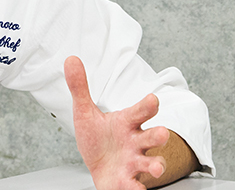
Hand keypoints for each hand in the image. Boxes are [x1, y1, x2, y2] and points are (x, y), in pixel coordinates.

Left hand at [64, 56, 169, 189]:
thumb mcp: (85, 112)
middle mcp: (135, 142)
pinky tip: (136, 189)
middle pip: (152, 136)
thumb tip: (71, 59)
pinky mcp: (128, 181)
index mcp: (126, 122)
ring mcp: (134, 163)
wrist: (99, 166)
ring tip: (157, 167)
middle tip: (163, 132)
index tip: (152, 99)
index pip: (139, 111)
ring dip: (156, 165)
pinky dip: (136, 189)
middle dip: (158, 135)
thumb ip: (79, 87)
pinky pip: (134, 186)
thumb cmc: (97, 137)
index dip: (146, 106)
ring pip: (151, 163)